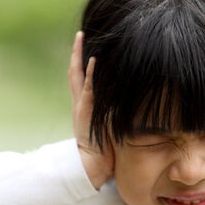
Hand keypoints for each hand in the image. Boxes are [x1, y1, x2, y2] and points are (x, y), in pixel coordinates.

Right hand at [68, 31, 113, 188]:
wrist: (88, 170)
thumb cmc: (102, 154)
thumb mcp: (108, 129)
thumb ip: (114, 117)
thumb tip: (131, 109)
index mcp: (83, 107)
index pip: (80, 79)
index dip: (81, 61)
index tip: (85, 44)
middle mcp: (79, 104)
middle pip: (74, 72)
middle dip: (76, 52)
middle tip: (80, 34)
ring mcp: (81, 107)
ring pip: (77, 76)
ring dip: (79, 56)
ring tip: (81, 38)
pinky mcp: (86, 113)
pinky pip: (88, 90)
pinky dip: (90, 75)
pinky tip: (94, 61)